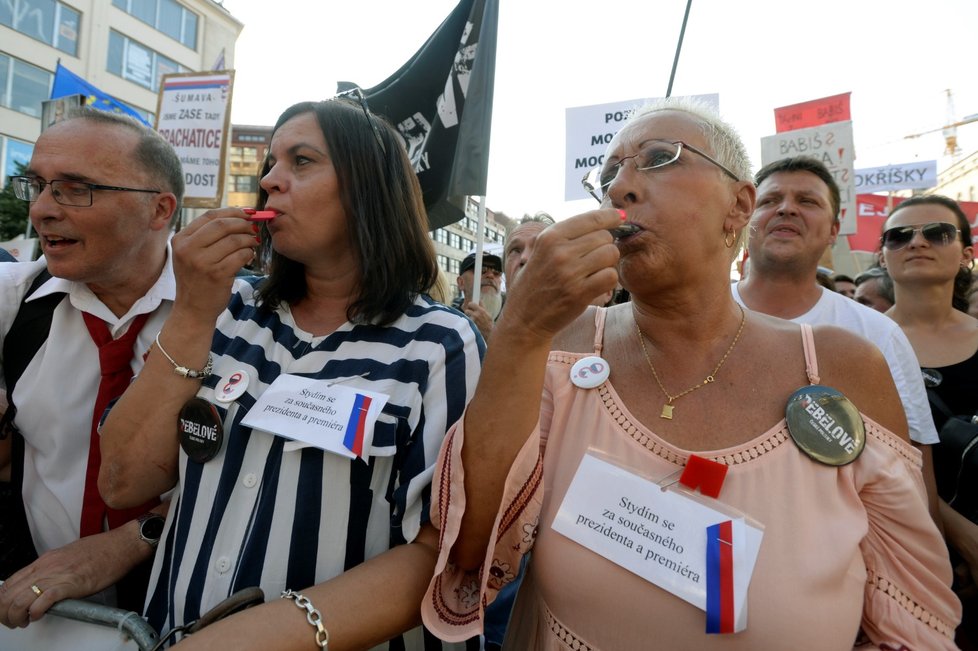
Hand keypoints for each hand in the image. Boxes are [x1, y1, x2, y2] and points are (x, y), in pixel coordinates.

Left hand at [0, 525, 147, 627]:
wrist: (121, 545)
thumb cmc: (101, 550)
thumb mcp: (68, 556)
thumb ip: (54, 569)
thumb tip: (45, 584)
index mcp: (45, 561)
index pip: (9, 583)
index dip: (3, 601)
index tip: (7, 610)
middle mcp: (46, 567)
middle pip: (9, 594)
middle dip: (5, 613)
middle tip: (13, 621)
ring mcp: (57, 575)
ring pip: (20, 600)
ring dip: (16, 617)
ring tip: (23, 622)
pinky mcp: (70, 584)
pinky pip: (42, 601)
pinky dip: (35, 613)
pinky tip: (38, 616)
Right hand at [170, 208, 258, 322]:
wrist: (193, 310)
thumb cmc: (197, 279)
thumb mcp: (191, 254)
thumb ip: (207, 235)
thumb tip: (239, 215)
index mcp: (180, 239)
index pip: (209, 216)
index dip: (232, 211)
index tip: (247, 213)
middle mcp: (188, 249)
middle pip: (222, 224)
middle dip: (243, 223)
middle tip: (254, 228)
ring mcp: (202, 262)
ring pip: (234, 240)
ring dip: (249, 239)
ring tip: (253, 243)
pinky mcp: (217, 275)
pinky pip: (240, 256)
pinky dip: (249, 253)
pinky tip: (250, 256)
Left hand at [462, 301, 493, 341]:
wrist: (489, 334)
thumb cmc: (489, 324)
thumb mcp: (488, 314)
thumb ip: (483, 307)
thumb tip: (480, 300)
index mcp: (481, 311)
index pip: (471, 303)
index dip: (470, 305)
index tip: (471, 306)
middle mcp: (476, 315)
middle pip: (466, 310)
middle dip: (468, 311)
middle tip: (470, 313)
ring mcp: (472, 321)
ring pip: (466, 316)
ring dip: (467, 317)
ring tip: (471, 319)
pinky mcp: (470, 325)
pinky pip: (466, 321)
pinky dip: (467, 322)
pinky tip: (471, 324)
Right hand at [500, 209, 619, 338]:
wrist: (524, 318)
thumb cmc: (535, 282)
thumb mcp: (539, 250)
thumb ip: (566, 235)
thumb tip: (602, 219)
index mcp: (550, 237)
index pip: (591, 219)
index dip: (610, 217)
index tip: (619, 217)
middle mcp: (560, 251)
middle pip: (605, 237)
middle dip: (605, 245)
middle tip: (595, 257)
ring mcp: (570, 273)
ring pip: (611, 254)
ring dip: (608, 263)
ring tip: (594, 271)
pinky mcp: (580, 293)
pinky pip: (611, 276)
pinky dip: (608, 280)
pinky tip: (596, 283)